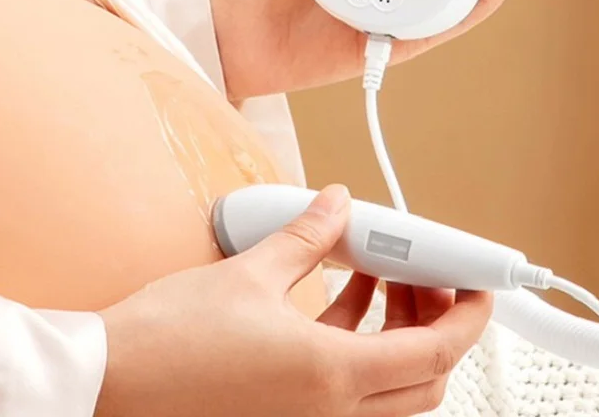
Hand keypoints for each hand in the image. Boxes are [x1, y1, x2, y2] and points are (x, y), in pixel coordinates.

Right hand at [96, 185, 491, 416]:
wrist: (117, 379)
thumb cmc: (175, 336)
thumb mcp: (251, 273)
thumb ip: (307, 236)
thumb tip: (337, 202)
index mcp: (329, 376)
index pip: (434, 353)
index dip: (468, 316)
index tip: (481, 285)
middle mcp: (328, 408)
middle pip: (421, 376)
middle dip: (435, 320)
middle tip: (425, 272)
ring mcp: (307, 414)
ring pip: (387, 381)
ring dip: (397, 328)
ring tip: (381, 270)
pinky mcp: (285, 407)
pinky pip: (346, 378)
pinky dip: (357, 336)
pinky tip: (341, 288)